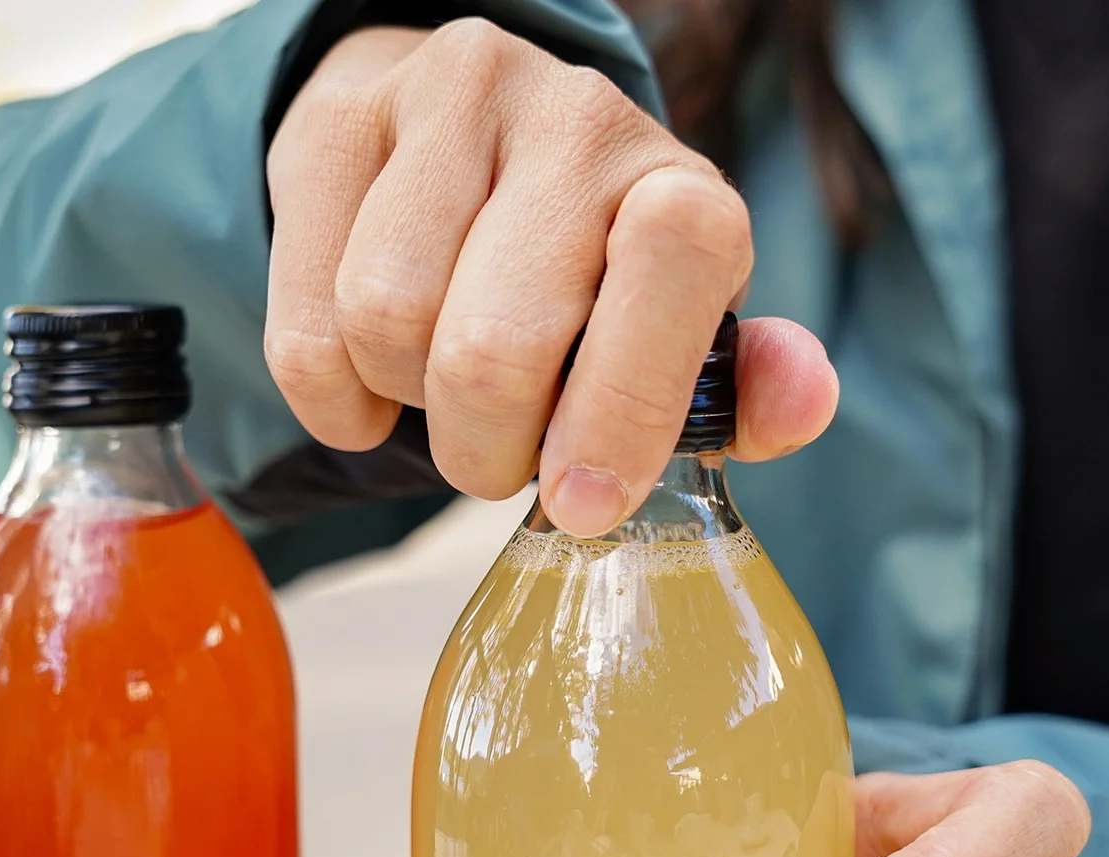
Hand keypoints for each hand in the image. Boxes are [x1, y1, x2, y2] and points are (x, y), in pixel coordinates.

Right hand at [265, 21, 838, 535]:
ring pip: (386, 323)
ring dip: (406, 406)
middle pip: (495, 343)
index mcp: (676, 182)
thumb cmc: (582, 272)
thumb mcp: (674, 334)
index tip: (582, 501)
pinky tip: (365, 379)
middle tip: (500, 456)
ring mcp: (447, 104)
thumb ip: (739, 387)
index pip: (672, 264)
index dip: (623, 404)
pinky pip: (306, 318)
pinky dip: (330, 393)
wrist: (463, 145)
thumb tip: (802, 401)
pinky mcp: (339, 123)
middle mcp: (572, 119)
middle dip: (486, 449)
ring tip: (439, 389)